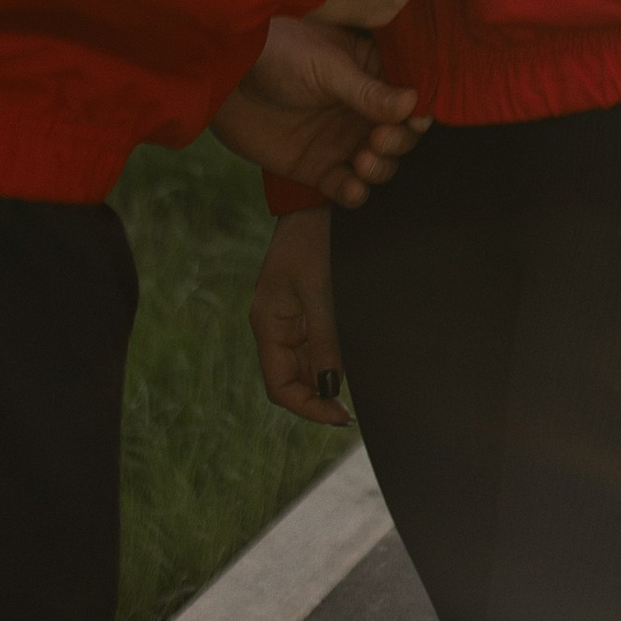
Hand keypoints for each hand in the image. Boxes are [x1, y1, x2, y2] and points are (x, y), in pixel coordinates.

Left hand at [209, 14, 422, 206]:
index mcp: (372, 74)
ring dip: (380, 168)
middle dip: (398, 141)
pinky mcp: (318, 168)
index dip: (418, 112)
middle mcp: (363, 110)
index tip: (417, 119)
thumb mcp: (327, 67)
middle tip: (378, 138)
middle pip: (401, 136)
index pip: (410, 98)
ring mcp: (342, 140)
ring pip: (380, 165)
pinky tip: (350, 186)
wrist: (226, 79)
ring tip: (363, 160)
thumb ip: (367, 90)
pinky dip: (353, 193)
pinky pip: (346, 188)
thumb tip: (414, 103)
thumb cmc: (279, 55)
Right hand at [249, 208, 348, 427]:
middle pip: (292, 381)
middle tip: (349, 414)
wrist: (313, 203)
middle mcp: (274, 329)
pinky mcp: (304, 311)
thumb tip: (329, 388)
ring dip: (325, 383)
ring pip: (304, 368)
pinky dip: (330, 362)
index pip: (280, 386)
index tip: (338, 417)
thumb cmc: (311, 242)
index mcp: (268, 325)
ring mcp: (288, 321)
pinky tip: (349, 368)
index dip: (307, 407)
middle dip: (318, 399)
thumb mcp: (319, 291)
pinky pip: (314, 348)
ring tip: (353, 396)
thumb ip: (323, 340)